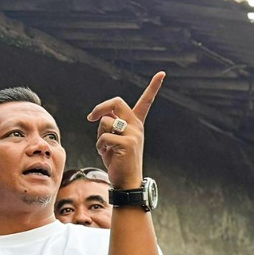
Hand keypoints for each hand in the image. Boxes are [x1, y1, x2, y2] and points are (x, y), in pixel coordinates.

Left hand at [86, 71, 164, 189]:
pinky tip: (106, 155)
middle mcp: (137, 126)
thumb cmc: (118, 160)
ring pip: (105, 122)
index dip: (154, 87)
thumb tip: (101, 114)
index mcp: (136, 123)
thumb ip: (110, 124)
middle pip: (117, 102)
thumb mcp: (114, 139)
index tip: (162, 73)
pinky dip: (99, 146)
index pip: (146, 101)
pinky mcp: (127, 143)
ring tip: (104, 148)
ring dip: (98, 135)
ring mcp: (133, 134)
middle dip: (100, 106)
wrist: (127, 181)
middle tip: (91, 117)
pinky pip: (104, 137)